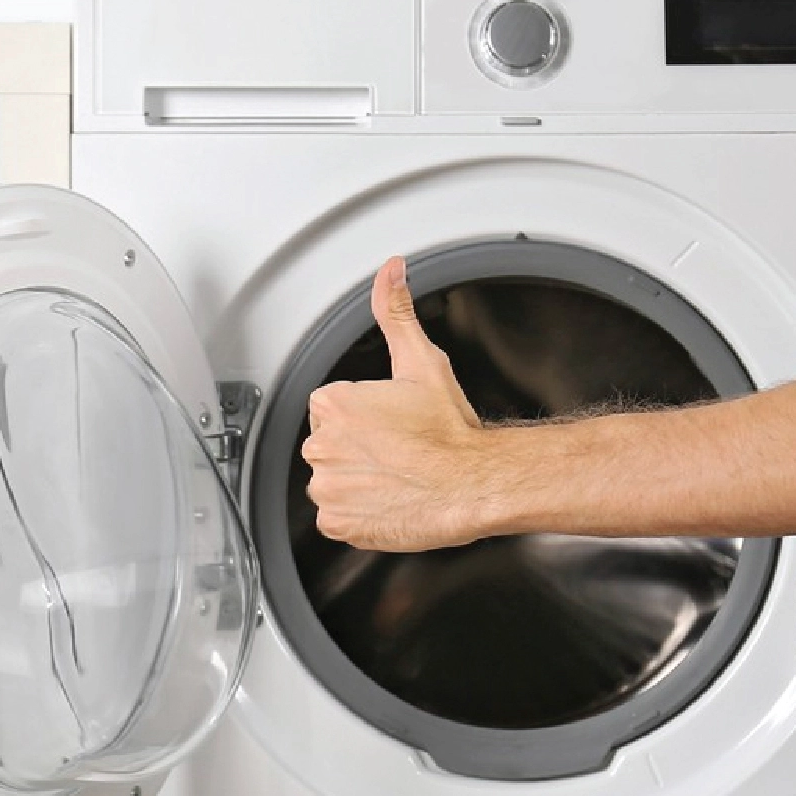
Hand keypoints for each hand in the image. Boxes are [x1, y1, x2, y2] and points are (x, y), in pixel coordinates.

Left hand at [302, 258, 491, 551]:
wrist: (474, 484)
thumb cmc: (451, 432)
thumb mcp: (422, 362)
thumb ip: (396, 312)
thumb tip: (390, 271)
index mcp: (333, 406)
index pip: (331, 409)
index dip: (365, 416)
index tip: (390, 424)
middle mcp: (322, 447)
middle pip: (329, 445)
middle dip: (357, 448)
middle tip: (397, 450)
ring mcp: (328, 489)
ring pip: (332, 481)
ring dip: (356, 481)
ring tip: (396, 475)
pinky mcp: (336, 523)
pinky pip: (336, 517)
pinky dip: (357, 513)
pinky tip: (387, 499)